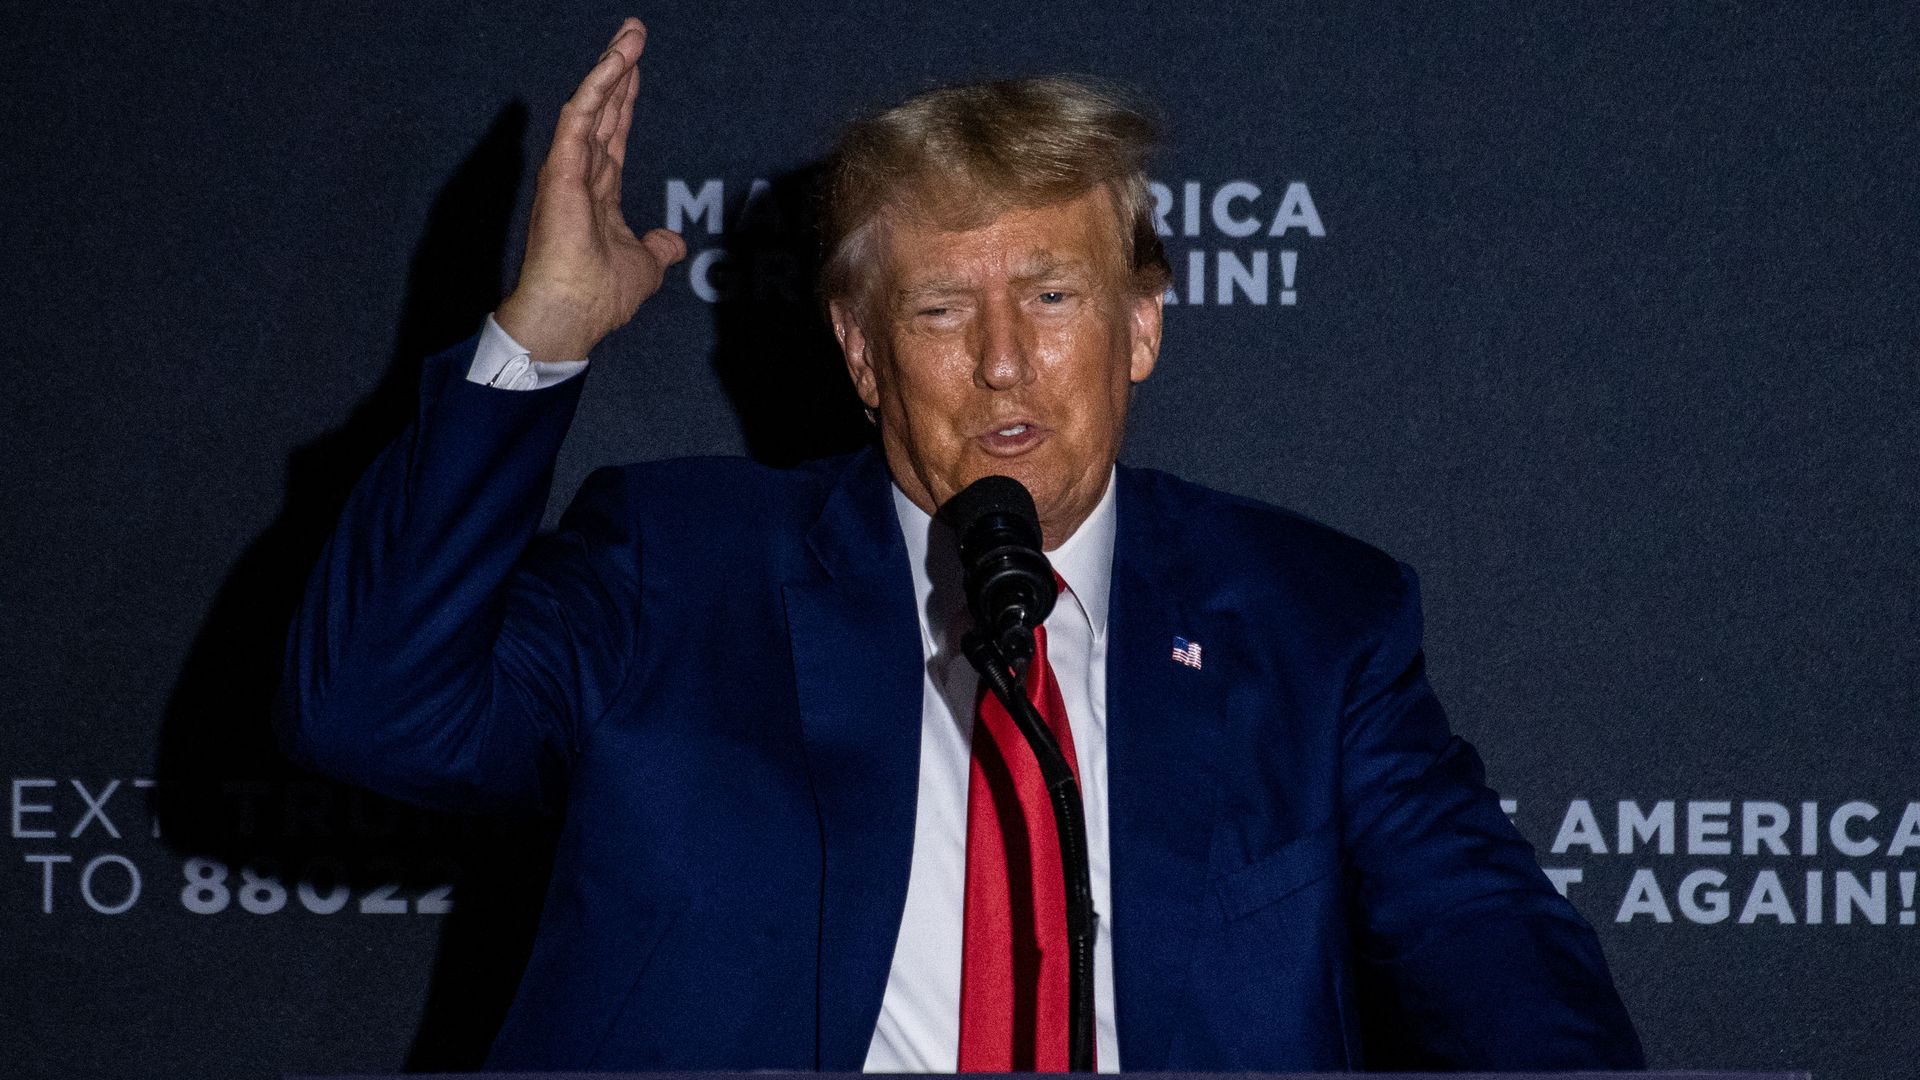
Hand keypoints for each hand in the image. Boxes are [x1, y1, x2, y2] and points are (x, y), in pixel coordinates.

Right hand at [497, 18, 686, 360]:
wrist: (573, 315)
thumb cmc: (600, 297)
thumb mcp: (644, 267)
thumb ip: (657, 249)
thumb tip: (673, 242)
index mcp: (597, 195)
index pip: (613, 137)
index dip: (625, 103)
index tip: (636, 70)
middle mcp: (580, 176)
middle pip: (603, 112)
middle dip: (619, 72)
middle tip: (634, 33)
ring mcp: (568, 170)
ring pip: (591, 105)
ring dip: (612, 68)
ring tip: (632, 34)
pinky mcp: (562, 168)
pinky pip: (581, 115)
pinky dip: (599, 86)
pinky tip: (617, 60)